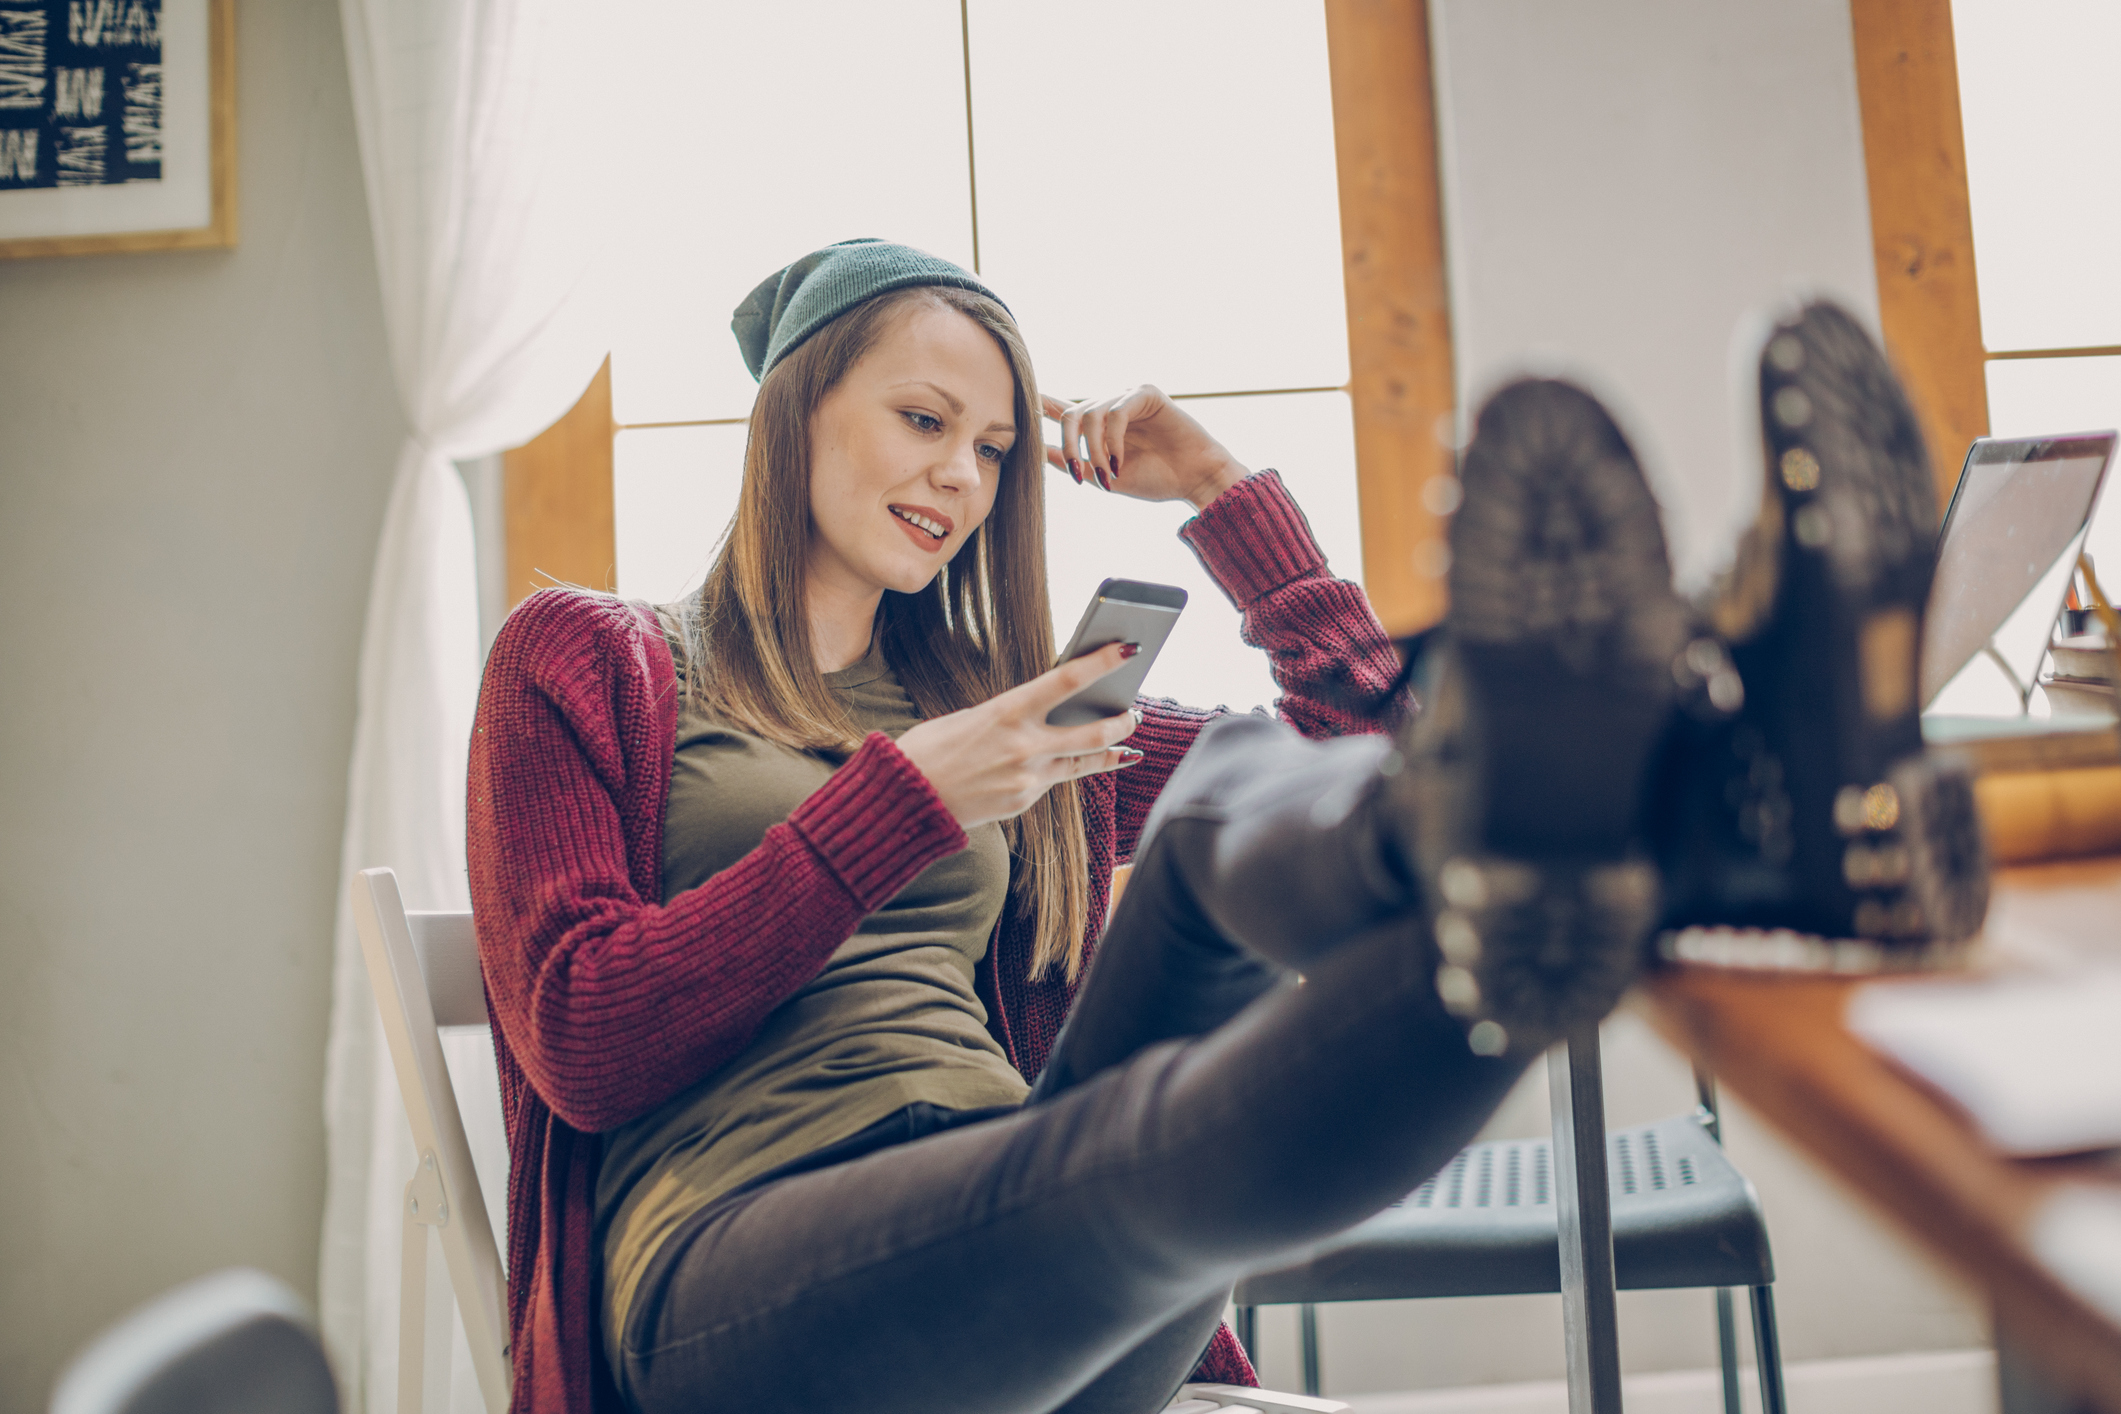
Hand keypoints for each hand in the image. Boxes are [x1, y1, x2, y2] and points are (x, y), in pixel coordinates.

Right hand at [895, 642, 1144, 827]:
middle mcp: (1023, 746)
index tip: (1128, 648)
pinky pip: (1054, 780)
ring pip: (1084, 762)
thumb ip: (1012, 714)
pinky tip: (1075, 762)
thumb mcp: (971, 718)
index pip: (1067, 680)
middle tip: (1135, 712)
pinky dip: (1064, 768)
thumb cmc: (931, 749)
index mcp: (1006, 711)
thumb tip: (1048, 711)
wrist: (905, 800)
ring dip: (1111, 749)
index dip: (1104, 662)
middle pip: (1094, 731)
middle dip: (1123, 720)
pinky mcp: (1023, 801)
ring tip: (1126, 740)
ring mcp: (1027, 778)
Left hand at [1043, 386, 1248, 510]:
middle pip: (1070, 413)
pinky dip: (1113, 440)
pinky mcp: (1145, 393)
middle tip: (1078, 473)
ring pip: (1091, 413)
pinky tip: (1121, 460)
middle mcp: (1110, 406)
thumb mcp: (1105, 477)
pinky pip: (1116, 412)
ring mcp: (1127, 397)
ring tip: (1109, 474)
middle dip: (1070, 446)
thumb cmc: (1155, 480)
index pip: (1062, 410)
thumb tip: (1041, 452)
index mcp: (1099, 426)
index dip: (1040, 406)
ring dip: (1095, 448)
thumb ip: (1075, 462)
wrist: (1194, 480)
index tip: (1018, 403)